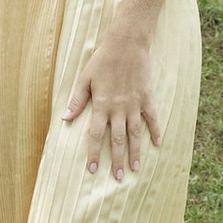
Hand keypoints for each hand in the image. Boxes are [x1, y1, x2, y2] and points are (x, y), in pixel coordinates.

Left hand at [65, 37, 159, 179]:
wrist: (127, 43)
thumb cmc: (103, 60)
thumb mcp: (85, 79)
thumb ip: (77, 100)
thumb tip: (65, 119)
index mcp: (101, 104)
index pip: (95, 135)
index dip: (93, 153)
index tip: (92, 170)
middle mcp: (118, 108)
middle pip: (117, 139)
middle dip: (116, 160)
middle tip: (117, 178)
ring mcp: (134, 104)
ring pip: (134, 133)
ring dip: (135, 152)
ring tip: (135, 169)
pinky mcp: (146, 97)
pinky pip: (152, 118)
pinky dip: (155, 131)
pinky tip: (157, 144)